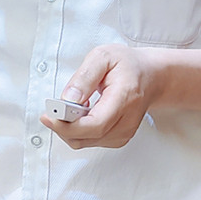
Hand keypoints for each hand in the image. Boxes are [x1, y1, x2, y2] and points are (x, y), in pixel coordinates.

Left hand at [40, 44, 161, 149]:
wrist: (151, 76)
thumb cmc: (127, 65)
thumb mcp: (103, 57)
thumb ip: (84, 77)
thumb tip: (67, 100)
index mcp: (124, 97)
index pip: (95, 124)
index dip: (68, 125)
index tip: (49, 116)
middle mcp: (127, 121)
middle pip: (87, 137)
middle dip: (62, 126)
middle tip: (51, 110)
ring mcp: (124, 133)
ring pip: (86, 142)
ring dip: (69, 129)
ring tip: (68, 107)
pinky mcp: (119, 138)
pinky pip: (91, 141)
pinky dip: (78, 131)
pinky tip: (79, 114)